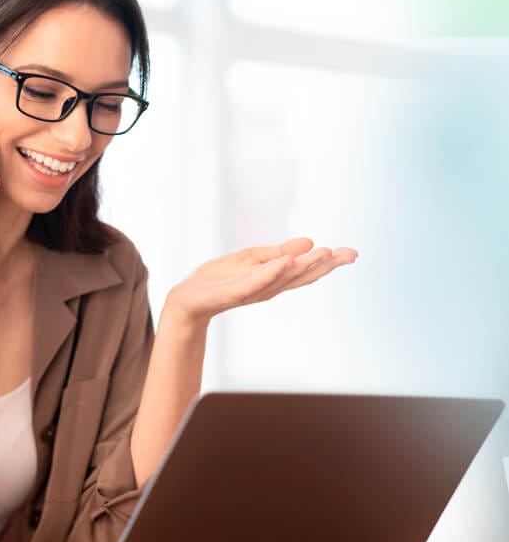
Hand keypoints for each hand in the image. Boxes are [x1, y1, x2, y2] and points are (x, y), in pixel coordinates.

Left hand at [166, 237, 357, 323]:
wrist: (189, 298)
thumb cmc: (219, 280)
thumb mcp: (251, 259)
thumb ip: (278, 253)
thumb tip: (308, 243)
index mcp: (274, 279)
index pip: (306, 269)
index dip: (328, 262)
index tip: (352, 253)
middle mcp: (269, 287)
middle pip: (302, 275)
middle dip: (326, 265)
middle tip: (350, 254)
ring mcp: (253, 290)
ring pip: (284, 277)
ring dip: (305, 265)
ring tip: (325, 252)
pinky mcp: (234, 292)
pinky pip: (256, 281)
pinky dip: (272, 272)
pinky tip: (287, 262)